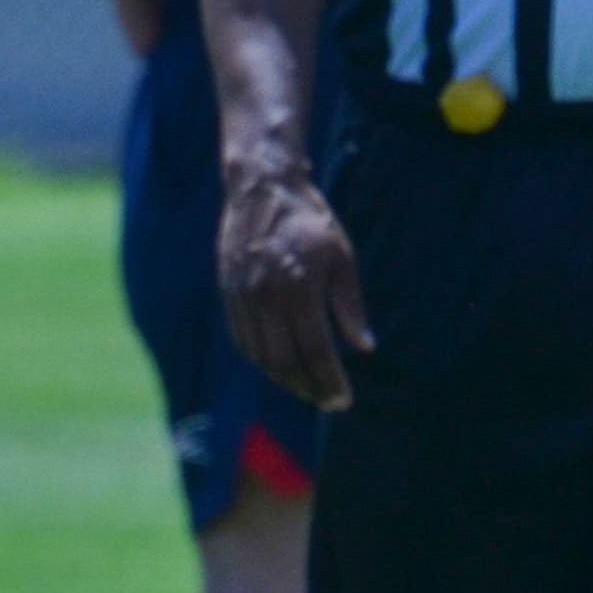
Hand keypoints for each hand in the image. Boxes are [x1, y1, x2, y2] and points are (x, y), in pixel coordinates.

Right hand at [220, 163, 370, 409]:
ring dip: (286, 380)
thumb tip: (364, 348)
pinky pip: (244, 342)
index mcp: (298, 288)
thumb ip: (350, 306)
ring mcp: (242, 299)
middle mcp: (265, 298)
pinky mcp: (228, 296)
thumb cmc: (310, 222)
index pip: (314, 351)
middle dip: (309, 388)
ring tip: (308, 389)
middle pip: (285, 361)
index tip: (343, 400)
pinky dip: (263, 361)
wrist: (262, 190)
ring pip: (261, 357)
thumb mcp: (342, 258)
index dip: (329, 380)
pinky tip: (281, 367)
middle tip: (328, 402)